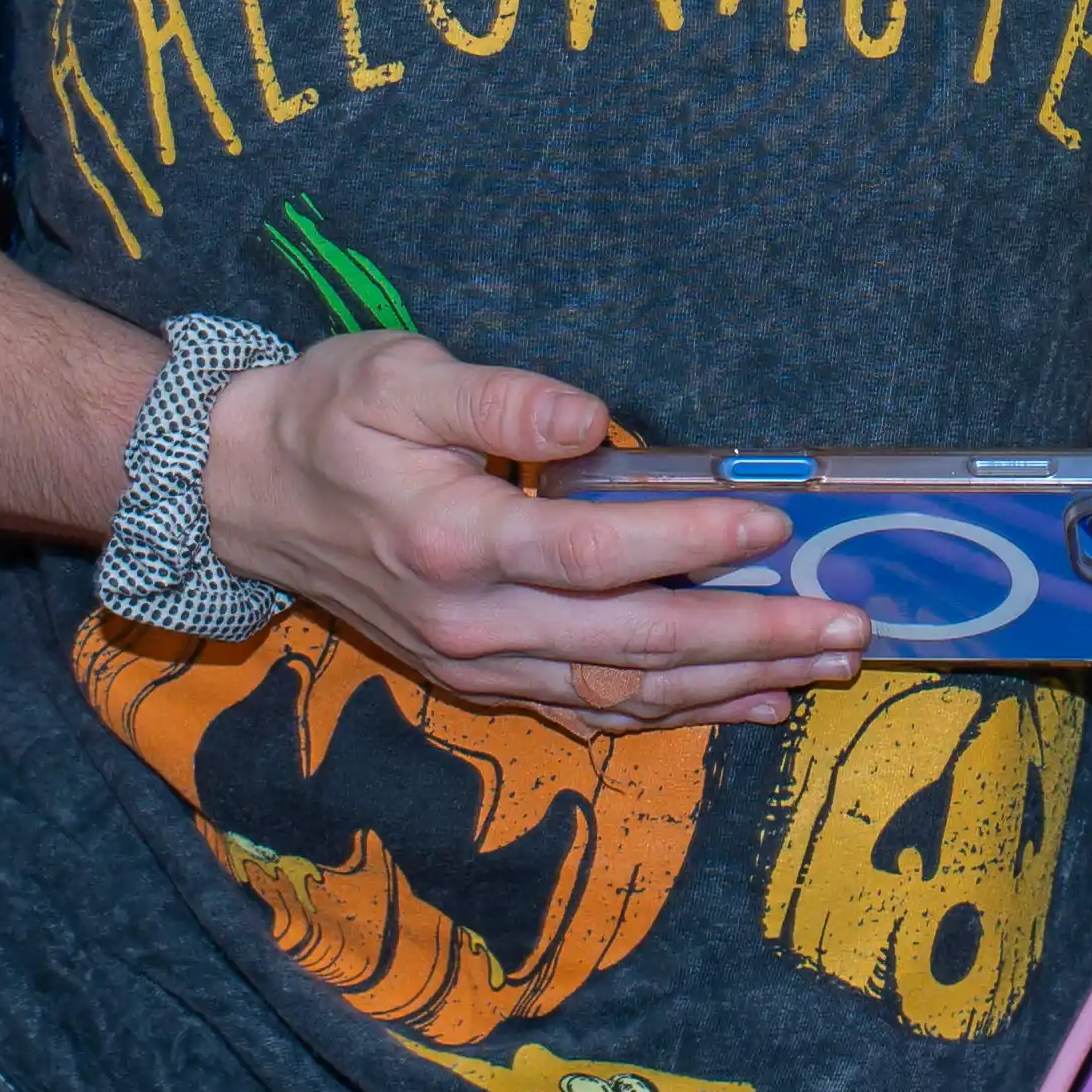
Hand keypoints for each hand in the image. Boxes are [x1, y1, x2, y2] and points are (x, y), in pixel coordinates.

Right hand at [195, 334, 863, 730]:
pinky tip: (749, 706)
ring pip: (625, 693)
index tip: (771, 525)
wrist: (244, 495)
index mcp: (453, 542)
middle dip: (751, 638)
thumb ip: (497, 401)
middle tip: (847, 628)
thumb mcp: (396, 376)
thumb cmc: (328, 418)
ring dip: (734, 686)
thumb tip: (593, 419)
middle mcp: (471, 623)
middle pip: (633, 646)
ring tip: (824, 669)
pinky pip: (593, 712)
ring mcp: (478, 664)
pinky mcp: (482, 681)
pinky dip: (678, 715)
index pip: (594, 554)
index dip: (688, 544)